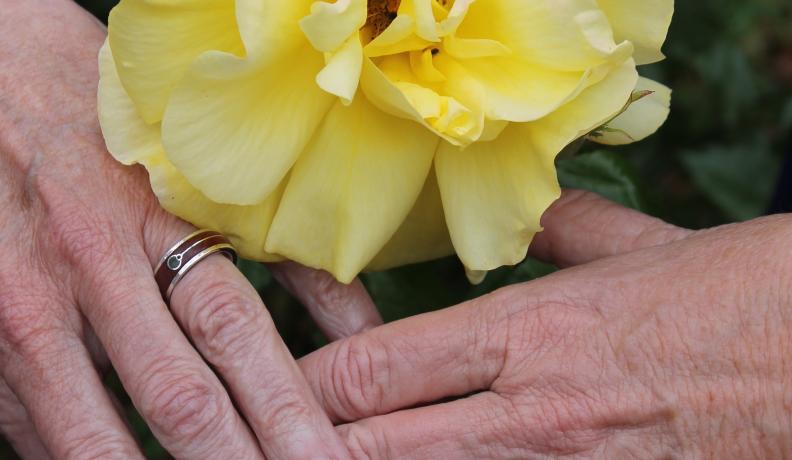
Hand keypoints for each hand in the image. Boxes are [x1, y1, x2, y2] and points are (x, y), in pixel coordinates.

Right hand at [0, 1, 380, 457]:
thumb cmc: (104, 129)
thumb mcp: (195, 175)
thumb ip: (281, 254)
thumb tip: (361, 329)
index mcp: (157, 218)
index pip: (240, 334)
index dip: (289, 413)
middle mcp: (87, 265)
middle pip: (179, 395)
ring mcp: (20, 306)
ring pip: (94, 430)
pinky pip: (32, 424)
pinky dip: (83, 459)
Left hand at [300, 190, 791, 457]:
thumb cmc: (731, 294)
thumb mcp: (636, 247)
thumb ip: (565, 230)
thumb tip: (529, 218)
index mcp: (530, 329)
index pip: (383, 364)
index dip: (317, 378)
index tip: (286, 379)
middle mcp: (531, 408)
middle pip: (381, 439)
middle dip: (319, 441)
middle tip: (278, 436)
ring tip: (336, 457)